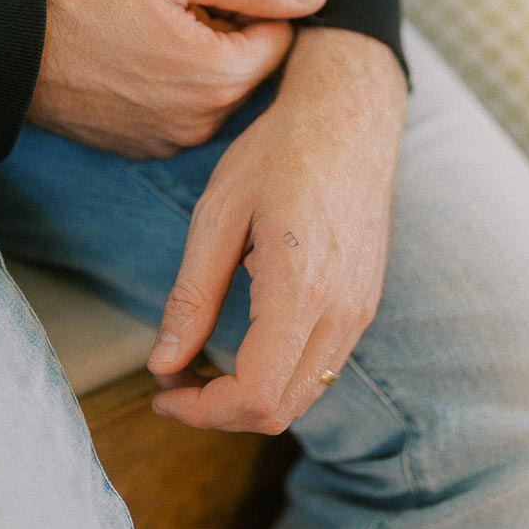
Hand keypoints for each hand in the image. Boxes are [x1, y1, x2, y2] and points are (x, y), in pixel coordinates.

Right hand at [28, 0, 325, 157]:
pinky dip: (170, 84)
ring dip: (200, 57)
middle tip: (175, 4)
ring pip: (215, 89)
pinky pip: (181, 111)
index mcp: (222, 79)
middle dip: (227, 32)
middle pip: (249, 67)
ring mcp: (172, 142)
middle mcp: (205, 124)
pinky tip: (133, 58)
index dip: (251, 1)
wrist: (9, 46)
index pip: (279, 35)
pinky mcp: (143, 148)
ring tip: (149, 28)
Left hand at [146, 28, 406, 432]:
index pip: (256, 395)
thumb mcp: (218, 215)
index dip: (202, 411)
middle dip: (220, 413)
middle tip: (173, 384)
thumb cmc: (280, 152)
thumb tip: (163, 365)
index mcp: (302, 288)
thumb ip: (191, 296)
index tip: (163, 394)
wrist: (350, 115)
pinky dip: (278, 377)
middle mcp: (343, 310)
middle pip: (281, 410)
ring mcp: (361, 310)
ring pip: (304, 396)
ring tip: (202, 369)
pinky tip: (243, 348)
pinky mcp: (365, 303)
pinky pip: (322, 368)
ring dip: (250, 400)